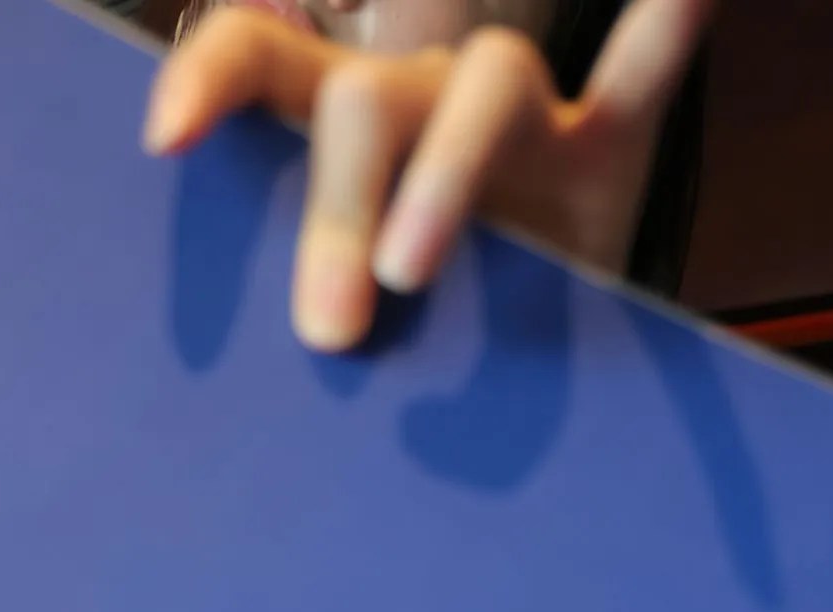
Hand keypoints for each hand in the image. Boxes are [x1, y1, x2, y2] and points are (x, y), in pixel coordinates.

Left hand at [141, 0, 711, 350]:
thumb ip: (312, 305)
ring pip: (493, 86)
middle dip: (337, 206)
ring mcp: (522, 126)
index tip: (166, 139)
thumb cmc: (403, 334)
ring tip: (412, 272)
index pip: (260, 58)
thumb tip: (299, 349)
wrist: (512, 358)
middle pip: (371, 99)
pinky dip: (666, 28)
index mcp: (338, 122)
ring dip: (444, 171)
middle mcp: (424, 97)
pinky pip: (643, 77)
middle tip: (329, 330)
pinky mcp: (610, 159)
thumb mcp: (347, 315)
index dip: (210, 79)